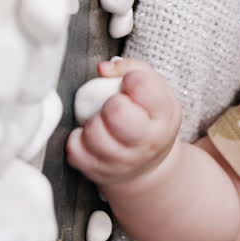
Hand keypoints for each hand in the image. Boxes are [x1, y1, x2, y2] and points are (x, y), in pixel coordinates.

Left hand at [66, 58, 181, 185]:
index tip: (131, 86)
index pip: (141, 85)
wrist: (149, 165)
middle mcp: (147, 141)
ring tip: (103, 122)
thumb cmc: (150, 119)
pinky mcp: (98, 172)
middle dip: (111, 103)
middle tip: (115, 106)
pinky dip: (77, 139)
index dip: (131, 78)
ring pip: (93, 132)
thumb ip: (132, 69)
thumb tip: (103, 69)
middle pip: (116, 112)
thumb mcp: (156, 90)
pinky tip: (91, 137)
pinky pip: (75, 150)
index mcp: (164, 115)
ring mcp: (122, 160)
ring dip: (93, 121)